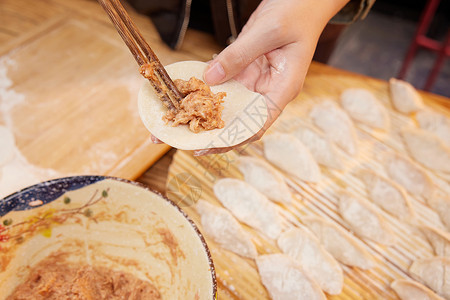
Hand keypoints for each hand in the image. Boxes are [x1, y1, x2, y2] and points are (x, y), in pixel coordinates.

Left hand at [192, 0, 348, 154]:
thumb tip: (210, 78)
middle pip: (238, 120)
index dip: (232, 139)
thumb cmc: (297, 13)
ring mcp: (255, 80)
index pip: (256, 125)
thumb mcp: (267, 32)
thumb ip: (238, 55)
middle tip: (183, 137)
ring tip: (179, 120)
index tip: (206, 146)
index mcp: (282, 90)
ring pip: (228, 103)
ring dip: (205, 112)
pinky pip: (224, 83)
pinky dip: (206, 88)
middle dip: (212, 130)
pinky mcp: (245, 69)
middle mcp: (267, 90)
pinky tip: (187, 93)